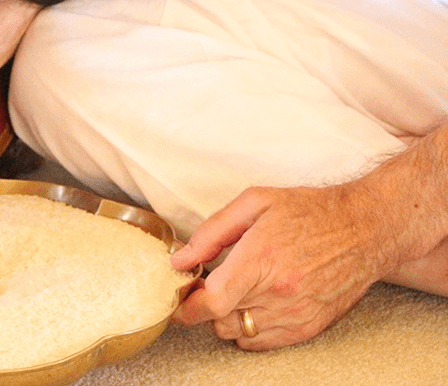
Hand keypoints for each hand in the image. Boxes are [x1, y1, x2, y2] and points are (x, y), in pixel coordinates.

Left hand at [170, 184, 389, 349]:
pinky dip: (249, 328)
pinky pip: (263, 342)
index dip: (187, 306)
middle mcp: (279, 292)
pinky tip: (254, 303)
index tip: (179, 298)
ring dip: (227, 316)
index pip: (213, 303)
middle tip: (209, 284)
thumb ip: (212, 233)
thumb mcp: (255, 203)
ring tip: (235, 290)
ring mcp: (296, 313)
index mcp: (261, 259)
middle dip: (205, 305)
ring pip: (239, 333)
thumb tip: (181, 260)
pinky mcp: (309, 326)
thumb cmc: (310, 211)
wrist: (366, 229)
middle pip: (220, 320)